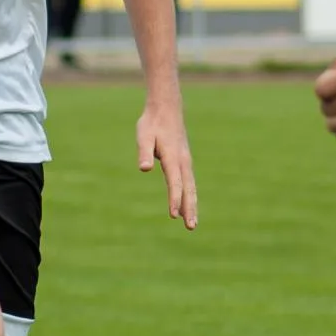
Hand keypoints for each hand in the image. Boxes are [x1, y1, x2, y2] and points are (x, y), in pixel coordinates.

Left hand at [136, 100, 197, 229]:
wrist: (166, 108)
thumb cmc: (152, 123)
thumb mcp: (143, 135)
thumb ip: (144, 152)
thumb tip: (144, 168)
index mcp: (173, 157)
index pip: (175, 182)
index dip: (174, 199)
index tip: (174, 215)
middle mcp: (183, 161)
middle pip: (188, 189)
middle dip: (190, 208)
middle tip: (190, 227)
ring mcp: (186, 162)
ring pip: (191, 187)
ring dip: (192, 205)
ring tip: (191, 224)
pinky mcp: (185, 162)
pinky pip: (189, 183)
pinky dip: (190, 196)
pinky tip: (188, 207)